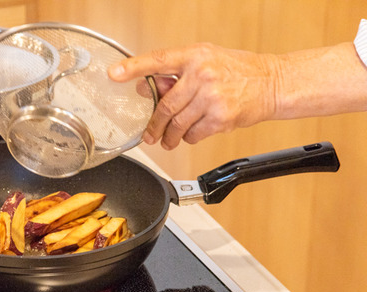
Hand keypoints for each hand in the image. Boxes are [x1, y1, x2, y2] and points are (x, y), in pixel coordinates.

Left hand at [108, 43, 277, 148]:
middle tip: (149, 135)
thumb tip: (146, 86)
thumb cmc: (238, 71)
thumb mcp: (207, 60)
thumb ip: (177, 73)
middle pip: (165, 105)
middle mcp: (202, 74)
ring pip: (178, 123)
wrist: (273, 82)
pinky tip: (192, 134)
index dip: (133, 67)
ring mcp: (212, 96)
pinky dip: (190, 138)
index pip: (157, 60)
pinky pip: (194, 134)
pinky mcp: (221, 117)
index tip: (114, 74)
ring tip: (168, 140)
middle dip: (154, 125)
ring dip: (170, 136)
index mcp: (194, 56)